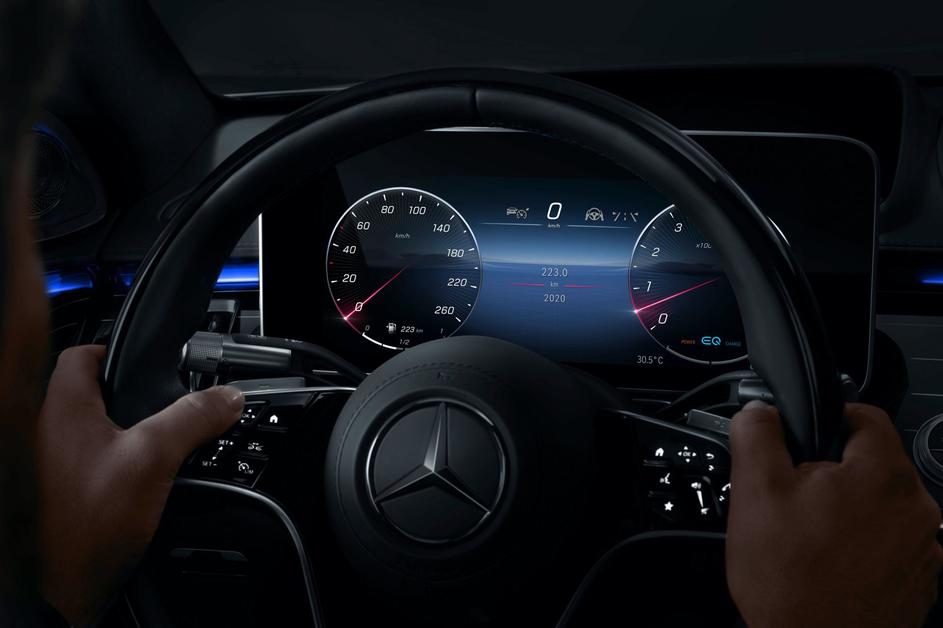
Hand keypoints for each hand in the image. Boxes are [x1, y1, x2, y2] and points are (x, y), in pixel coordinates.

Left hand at [36, 345, 243, 624]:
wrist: (53, 592)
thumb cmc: (82, 526)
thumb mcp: (152, 460)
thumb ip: (191, 419)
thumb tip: (226, 397)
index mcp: (63, 408)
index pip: (83, 354)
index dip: (118, 351)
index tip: (148, 364)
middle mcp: (47, 432)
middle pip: (92, 394)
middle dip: (131, 400)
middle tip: (164, 411)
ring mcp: (49, 467)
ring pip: (94, 433)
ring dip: (126, 437)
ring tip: (157, 452)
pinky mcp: (58, 497)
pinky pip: (92, 467)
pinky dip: (118, 468)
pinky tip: (140, 489)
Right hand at [726, 401, 941, 627]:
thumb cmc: (790, 581)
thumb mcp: (755, 492)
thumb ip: (757, 436)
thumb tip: (759, 411)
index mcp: (883, 476)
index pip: (865, 416)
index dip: (827, 419)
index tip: (805, 439)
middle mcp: (917, 510)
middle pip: (872, 464)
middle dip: (832, 473)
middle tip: (795, 500)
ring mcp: (923, 550)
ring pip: (880, 505)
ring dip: (849, 510)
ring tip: (810, 538)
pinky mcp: (919, 580)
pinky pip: (889, 543)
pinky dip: (862, 545)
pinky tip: (829, 564)